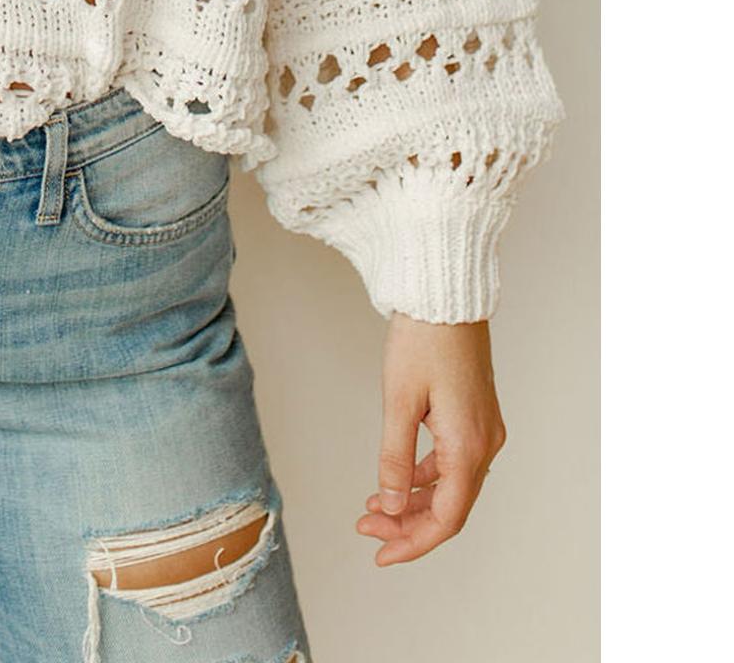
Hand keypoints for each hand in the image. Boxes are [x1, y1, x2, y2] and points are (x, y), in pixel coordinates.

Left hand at [356, 312, 506, 565]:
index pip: (447, 517)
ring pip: (451, 486)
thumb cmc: (422, 340)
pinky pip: (452, 462)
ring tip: (372, 508)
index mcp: (469, 446)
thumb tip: (389, 506)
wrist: (445, 296)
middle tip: (365, 530)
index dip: (414, 543)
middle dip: (407, 525)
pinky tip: (396, 479)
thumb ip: (394, 458)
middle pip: (450, 506)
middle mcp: (485, 443)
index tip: (380, 555)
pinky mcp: (476, 417)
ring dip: (414, 501)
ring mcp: (484, 430)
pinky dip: (424, 477)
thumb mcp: (399, 400)